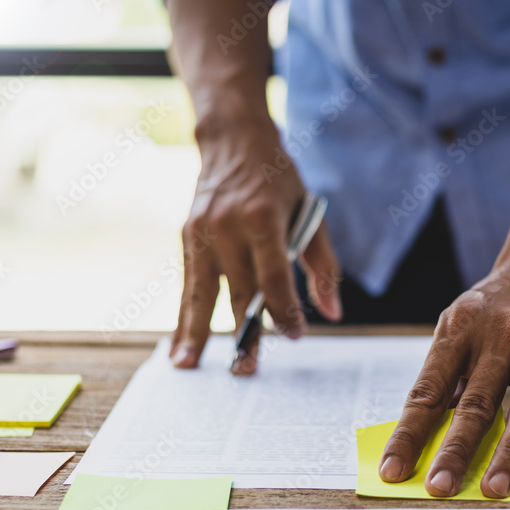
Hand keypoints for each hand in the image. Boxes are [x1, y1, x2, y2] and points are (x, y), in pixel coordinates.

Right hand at [169, 114, 342, 372]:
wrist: (232, 139)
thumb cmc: (278, 180)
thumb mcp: (310, 213)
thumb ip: (322, 265)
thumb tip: (331, 313)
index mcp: (263, 217)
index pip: (274, 276)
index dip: (284, 310)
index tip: (295, 336)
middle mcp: (228, 225)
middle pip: (238, 290)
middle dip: (242, 333)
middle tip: (245, 370)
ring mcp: (201, 231)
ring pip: (201, 292)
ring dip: (196, 332)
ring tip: (188, 366)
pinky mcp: (185, 236)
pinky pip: (187, 284)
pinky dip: (183, 315)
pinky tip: (178, 344)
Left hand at [378, 265, 509, 497]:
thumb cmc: (497, 309)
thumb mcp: (462, 325)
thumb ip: (449, 375)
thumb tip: (427, 436)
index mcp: (459, 327)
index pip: (428, 390)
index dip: (410, 434)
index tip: (394, 470)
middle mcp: (499, 335)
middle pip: (474, 402)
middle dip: (455, 449)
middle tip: (439, 487)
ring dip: (507, 453)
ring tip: (492, 488)